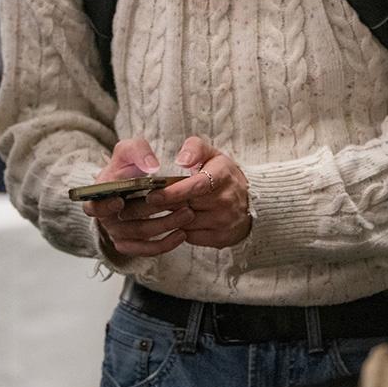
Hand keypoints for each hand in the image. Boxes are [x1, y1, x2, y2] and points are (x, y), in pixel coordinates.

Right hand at [84, 138, 187, 256]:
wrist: (133, 183)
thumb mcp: (129, 150)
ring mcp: (119, 233)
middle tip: (177, 203)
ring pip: (141, 235)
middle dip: (152, 212)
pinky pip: (148, 250)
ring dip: (166, 225)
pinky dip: (166, 244)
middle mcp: (106, 218)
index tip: (119, 200)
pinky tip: (182, 234)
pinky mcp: (134, 245)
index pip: (94, 207)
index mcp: (98, 197)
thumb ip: (138, 151)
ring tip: (188, 213)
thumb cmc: (128, 165)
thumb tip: (152, 166)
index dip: (104, 206)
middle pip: (126, 222)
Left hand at [103, 137, 251, 251]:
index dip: (173, 192)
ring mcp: (225, 222)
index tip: (152, 194)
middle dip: (161, 206)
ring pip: (187, 224)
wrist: (250, 201)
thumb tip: (182, 160)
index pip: (197, 186)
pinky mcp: (222, 238)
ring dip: (166, 220)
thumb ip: (195, 148)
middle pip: (187, 206)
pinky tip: (166, 223)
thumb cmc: (221, 173)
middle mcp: (226, 201)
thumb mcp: (211, 153)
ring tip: (147, 214)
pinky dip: (177, 232)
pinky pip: (192, 238)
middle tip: (137, 206)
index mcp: (223, 176)